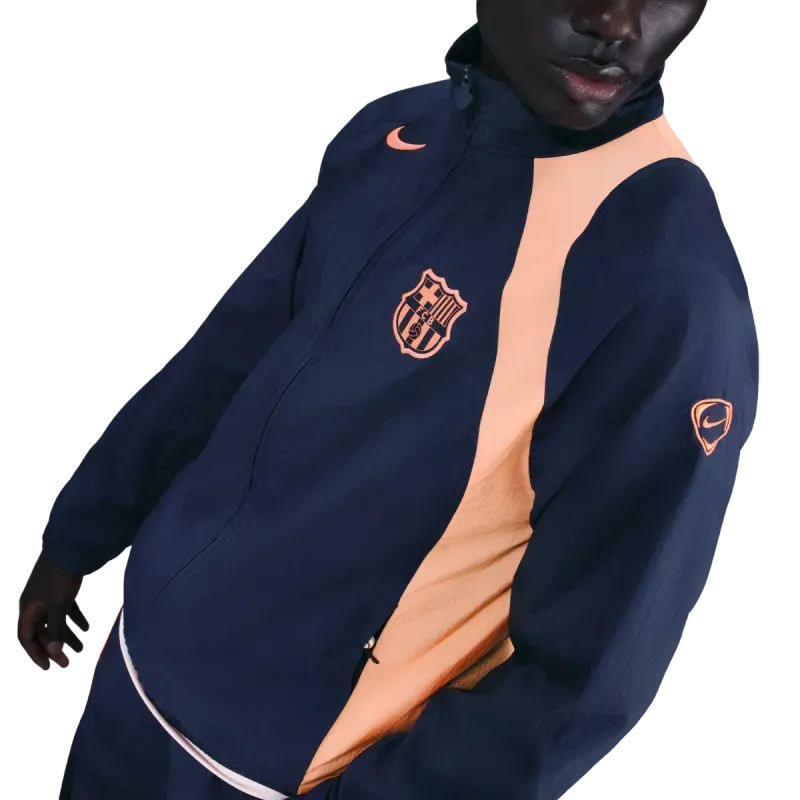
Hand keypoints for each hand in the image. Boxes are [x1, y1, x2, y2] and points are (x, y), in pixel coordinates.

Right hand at [17, 554, 87, 669]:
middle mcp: (34, 604)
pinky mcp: (60, 590)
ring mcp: (47, 596)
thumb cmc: (60, 578)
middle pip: (41, 631)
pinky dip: (73, 619)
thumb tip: (54, 652)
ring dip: (65, 635)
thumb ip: (55, 629)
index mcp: (27, 608)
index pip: (26, 637)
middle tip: (66, 663)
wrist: (70, 549)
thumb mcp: (58, 605)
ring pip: (54, 621)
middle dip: (53, 647)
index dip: (36, 653)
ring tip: (78, 649)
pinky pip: (64, 610)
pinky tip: (85, 628)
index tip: (49, 667)